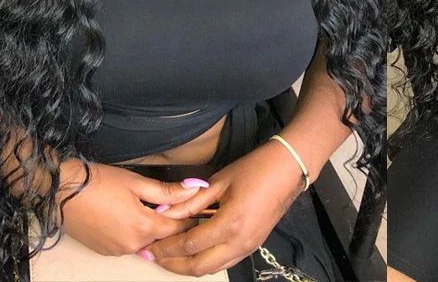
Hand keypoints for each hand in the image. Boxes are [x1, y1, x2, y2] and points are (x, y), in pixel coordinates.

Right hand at [58, 159, 202, 255]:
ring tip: (149, 204)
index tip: (195, 203)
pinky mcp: (105, 250)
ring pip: (145, 241)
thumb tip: (195, 188)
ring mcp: (117, 250)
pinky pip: (128, 243)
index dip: (188, 215)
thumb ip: (168, 191)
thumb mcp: (138, 182)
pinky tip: (130, 214)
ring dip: (151, 227)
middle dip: (170, 221)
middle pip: (162, 237)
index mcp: (144, 228)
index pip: (178, 229)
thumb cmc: (99, 183)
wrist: (62, 193)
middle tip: (172, 201)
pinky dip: (135, 231)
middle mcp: (132, 246)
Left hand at [141, 138, 307, 274]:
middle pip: (199, 267)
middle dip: (173, 265)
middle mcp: (239, 242)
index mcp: (230, 223)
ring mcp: (248, 247)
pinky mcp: (252, 246)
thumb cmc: (255, 169)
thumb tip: (164, 212)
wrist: (287, 170)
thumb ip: (191, 201)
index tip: (149, 248)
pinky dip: (205, 261)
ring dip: (188, 266)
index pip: (190, 244)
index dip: (167, 248)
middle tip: (155, 257)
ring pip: (212, 269)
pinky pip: (224, 262)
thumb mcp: (220, 181)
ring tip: (171, 256)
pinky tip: (194, 251)